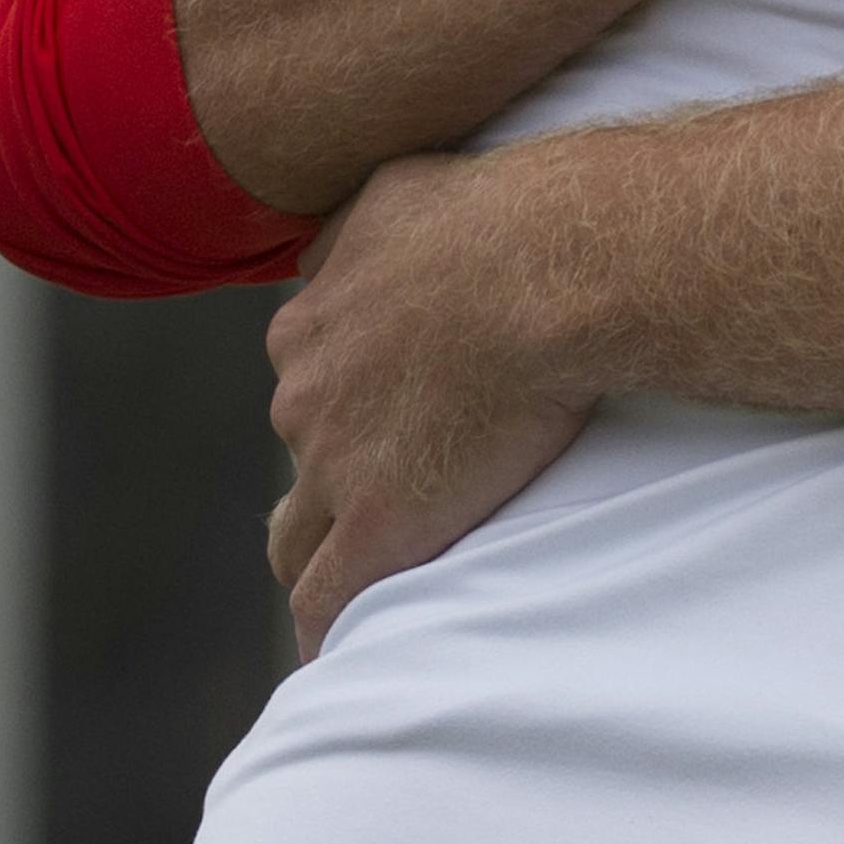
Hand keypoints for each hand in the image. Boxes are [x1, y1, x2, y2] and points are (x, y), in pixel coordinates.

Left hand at [265, 153, 589, 659]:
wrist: (548, 265)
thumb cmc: (500, 215)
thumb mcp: (404, 190)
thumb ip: (364, 224)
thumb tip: (354, 235)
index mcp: (313, 321)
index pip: (307, 370)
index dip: (347, 394)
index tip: (390, 407)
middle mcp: (306, 392)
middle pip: (302, 449)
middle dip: (336, 469)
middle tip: (402, 483)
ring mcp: (335, 465)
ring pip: (295, 532)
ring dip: (321, 552)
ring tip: (357, 577)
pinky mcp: (380, 526)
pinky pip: (329, 600)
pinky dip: (330, 631)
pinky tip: (342, 653)